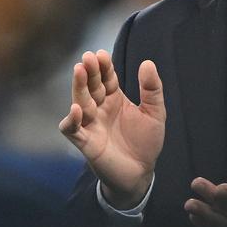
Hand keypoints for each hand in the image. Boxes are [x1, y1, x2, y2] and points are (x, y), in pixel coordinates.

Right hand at [59, 50, 165, 208]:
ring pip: (79, 102)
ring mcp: (91, 124)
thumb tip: (148, 63)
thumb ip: (152, 89)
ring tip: (80, 71)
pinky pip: (72, 129)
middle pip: (91, 86)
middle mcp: (100, 109)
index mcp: (115, 99)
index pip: (106, 78)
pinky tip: (77, 108)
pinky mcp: (86, 142)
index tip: (101, 54)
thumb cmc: (146, 141)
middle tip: (87, 57)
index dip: (103, 66)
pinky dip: (71, 120)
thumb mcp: (155, 112)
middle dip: (89, 72)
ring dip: (79, 87)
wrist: (141, 172)